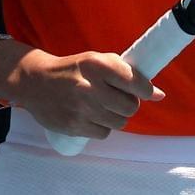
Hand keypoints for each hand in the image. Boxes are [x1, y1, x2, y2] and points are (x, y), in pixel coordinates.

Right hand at [0, 47, 164, 139]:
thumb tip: (159, 94)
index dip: (146, 90)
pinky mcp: (74, 126)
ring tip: (103, 106)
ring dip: (116, 116)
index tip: (147, 92)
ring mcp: (81, 108)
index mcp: (97, 65)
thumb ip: (127, 73)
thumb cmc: (73, 69)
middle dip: (129, 104)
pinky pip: (104, 133)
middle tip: (118, 98)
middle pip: (130, 107)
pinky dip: (103, 126)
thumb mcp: (97, 60)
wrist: (35, 82)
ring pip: (120, 122)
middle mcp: (89, 87)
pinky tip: (92, 115)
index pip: (135, 82)